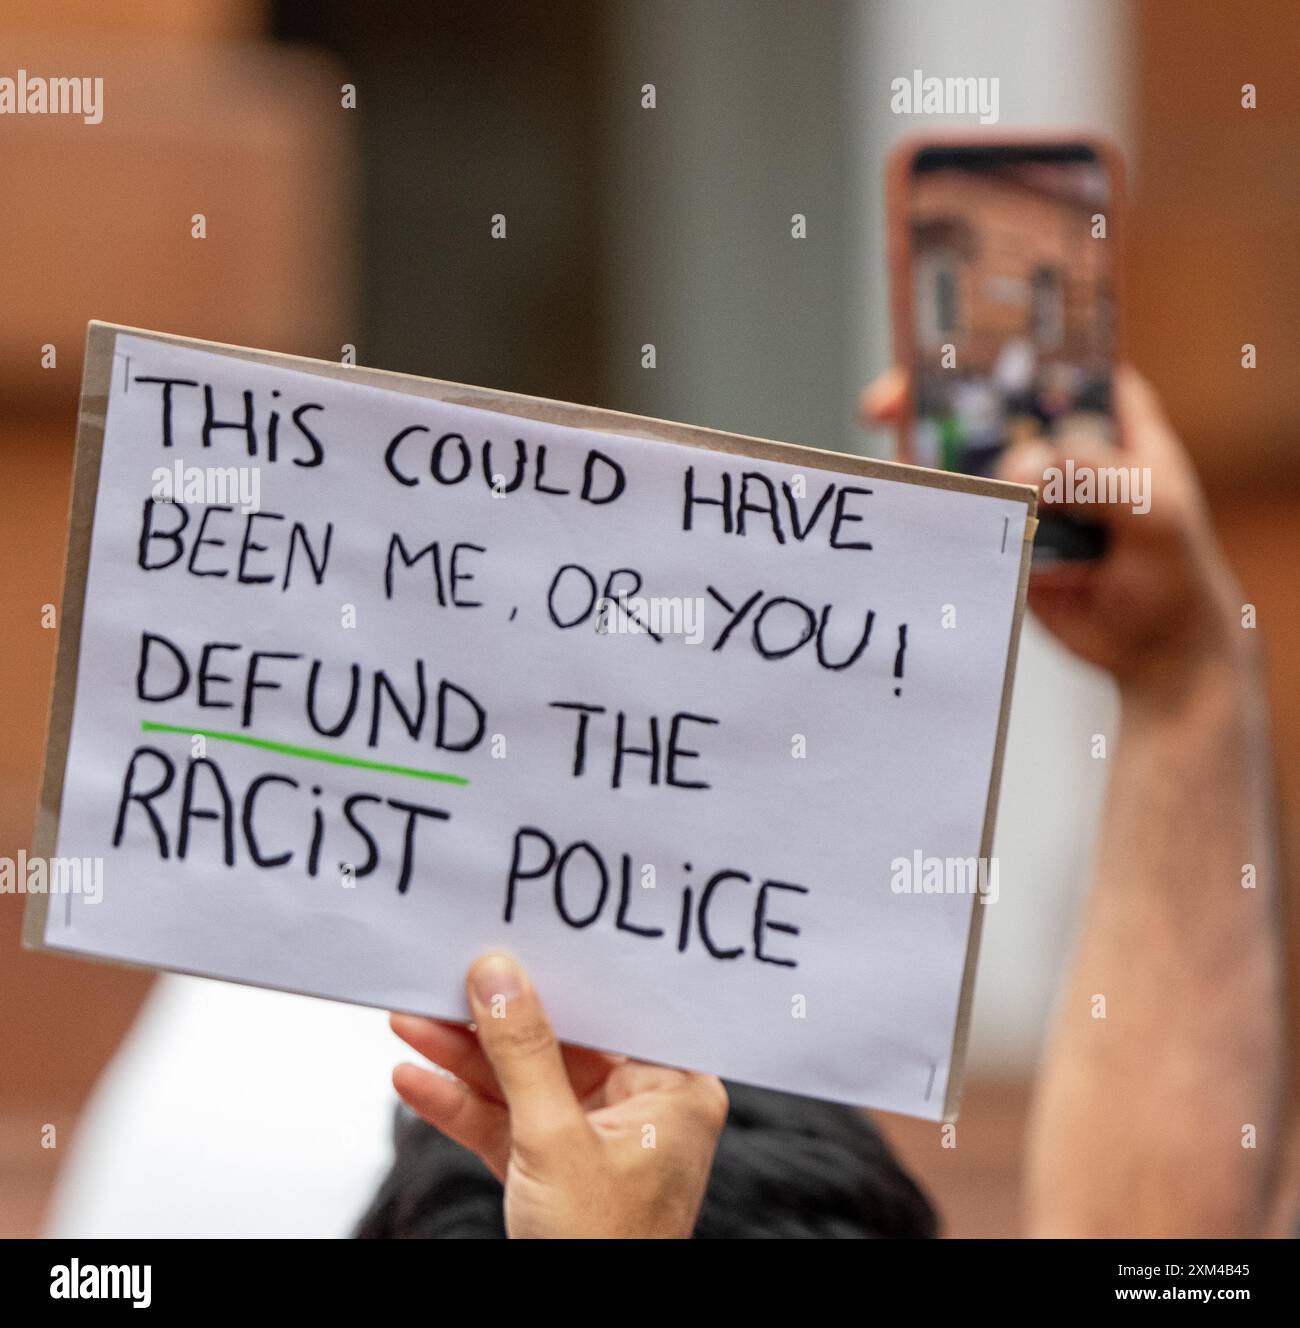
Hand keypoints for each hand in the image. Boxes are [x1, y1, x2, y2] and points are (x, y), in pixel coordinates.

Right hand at [389, 952, 728, 1238]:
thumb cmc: (603, 1248)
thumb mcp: (555, 1140)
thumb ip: (522, 1054)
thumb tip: (497, 975)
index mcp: (674, 1089)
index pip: (612, 1011)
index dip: (559, 974)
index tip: (511, 940)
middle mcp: (640, 1107)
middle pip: (557, 1043)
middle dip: (491, 1020)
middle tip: (444, 978)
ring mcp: (593, 1139)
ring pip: (521, 1082)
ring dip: (463, 1058)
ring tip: (409, 1020)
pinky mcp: (553, 1171)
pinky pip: (505, 1124)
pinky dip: (461, 1106)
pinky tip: (414, 1079)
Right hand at [862, 366, 1250, 699]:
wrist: (1152, 647)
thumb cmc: (1173, 569)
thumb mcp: (1154, 511)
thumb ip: (1094, 479)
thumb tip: (1019, 463)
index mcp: (1103, 416)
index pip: (1047, 360)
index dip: (999, 340)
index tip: (950, 342)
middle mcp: (1053, 443)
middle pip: (984, 402)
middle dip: (931, 394)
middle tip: (891, 402)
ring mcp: (1020, 489)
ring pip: (959, 457)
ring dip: (920, 452)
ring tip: (889, 459)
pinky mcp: (996, 533)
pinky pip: (955, 512)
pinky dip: (928, 506)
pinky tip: (903, 502)